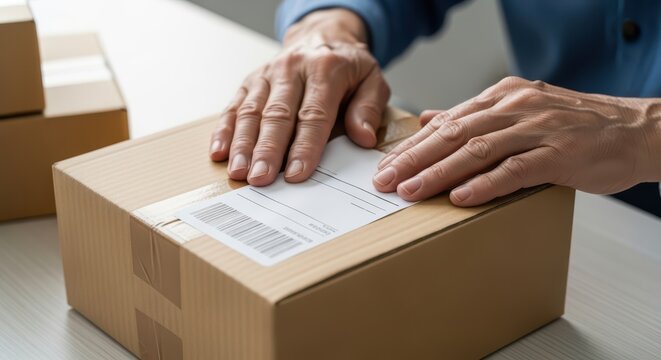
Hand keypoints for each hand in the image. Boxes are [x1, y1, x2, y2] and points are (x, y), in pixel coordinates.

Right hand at [209, 9, 389, 185]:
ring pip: (251, 112)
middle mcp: (292, 70)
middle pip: (277, 115)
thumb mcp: (372, 80)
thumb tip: (364, 138)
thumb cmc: (349, 67)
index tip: (297, 174)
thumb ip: (369, 109)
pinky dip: (225, 130)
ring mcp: (267, 75)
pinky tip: (219, 153)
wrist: (322, 37)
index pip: (314, 114)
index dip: (305, 146)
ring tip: (238, 172)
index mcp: (325, 70)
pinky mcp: (250, 81)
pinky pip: (234, 106)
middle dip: (267, 150)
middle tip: (260, 179)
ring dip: (243, 145)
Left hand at [373, 76, 660, 205]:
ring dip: (440, 172)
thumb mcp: (520, 109)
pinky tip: (460, 197)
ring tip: (411, 191)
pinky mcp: (559, 154)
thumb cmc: (575, 124)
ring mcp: (537, 129)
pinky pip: (515, 169)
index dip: (412, 146)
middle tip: (385, 181)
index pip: (446, 122)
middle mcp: (515, 107)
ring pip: (478, 150)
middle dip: (414, 159)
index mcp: (502, 97)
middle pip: (454, 134)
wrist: (635, 129)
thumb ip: (474, 115)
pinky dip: (485, 184)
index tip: (385, 166)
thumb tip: (429, 119)